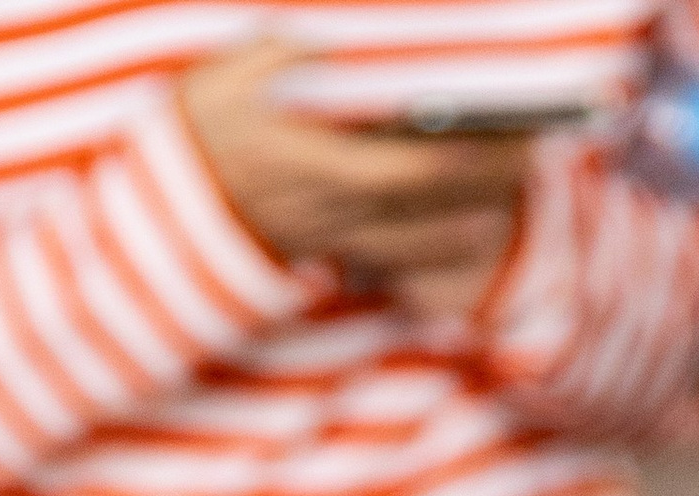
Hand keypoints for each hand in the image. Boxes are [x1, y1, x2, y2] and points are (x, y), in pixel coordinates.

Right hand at [181, 44, 529, 293]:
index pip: (396, 166)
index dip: (452, 156)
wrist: (169, 203)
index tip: (494, 129)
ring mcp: (328, 236)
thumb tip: (344, 32)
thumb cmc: (206, 120)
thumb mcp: (237, 69)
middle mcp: (322, 207)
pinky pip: (396, 260)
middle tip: (529, 147)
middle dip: (479, 179)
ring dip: (467, 215)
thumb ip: (290, 50)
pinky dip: (439, 248)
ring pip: (414, 236)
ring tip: (513, 187)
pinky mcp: (330, 250)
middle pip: (420, 201)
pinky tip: (475, 228)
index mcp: (303, 158)